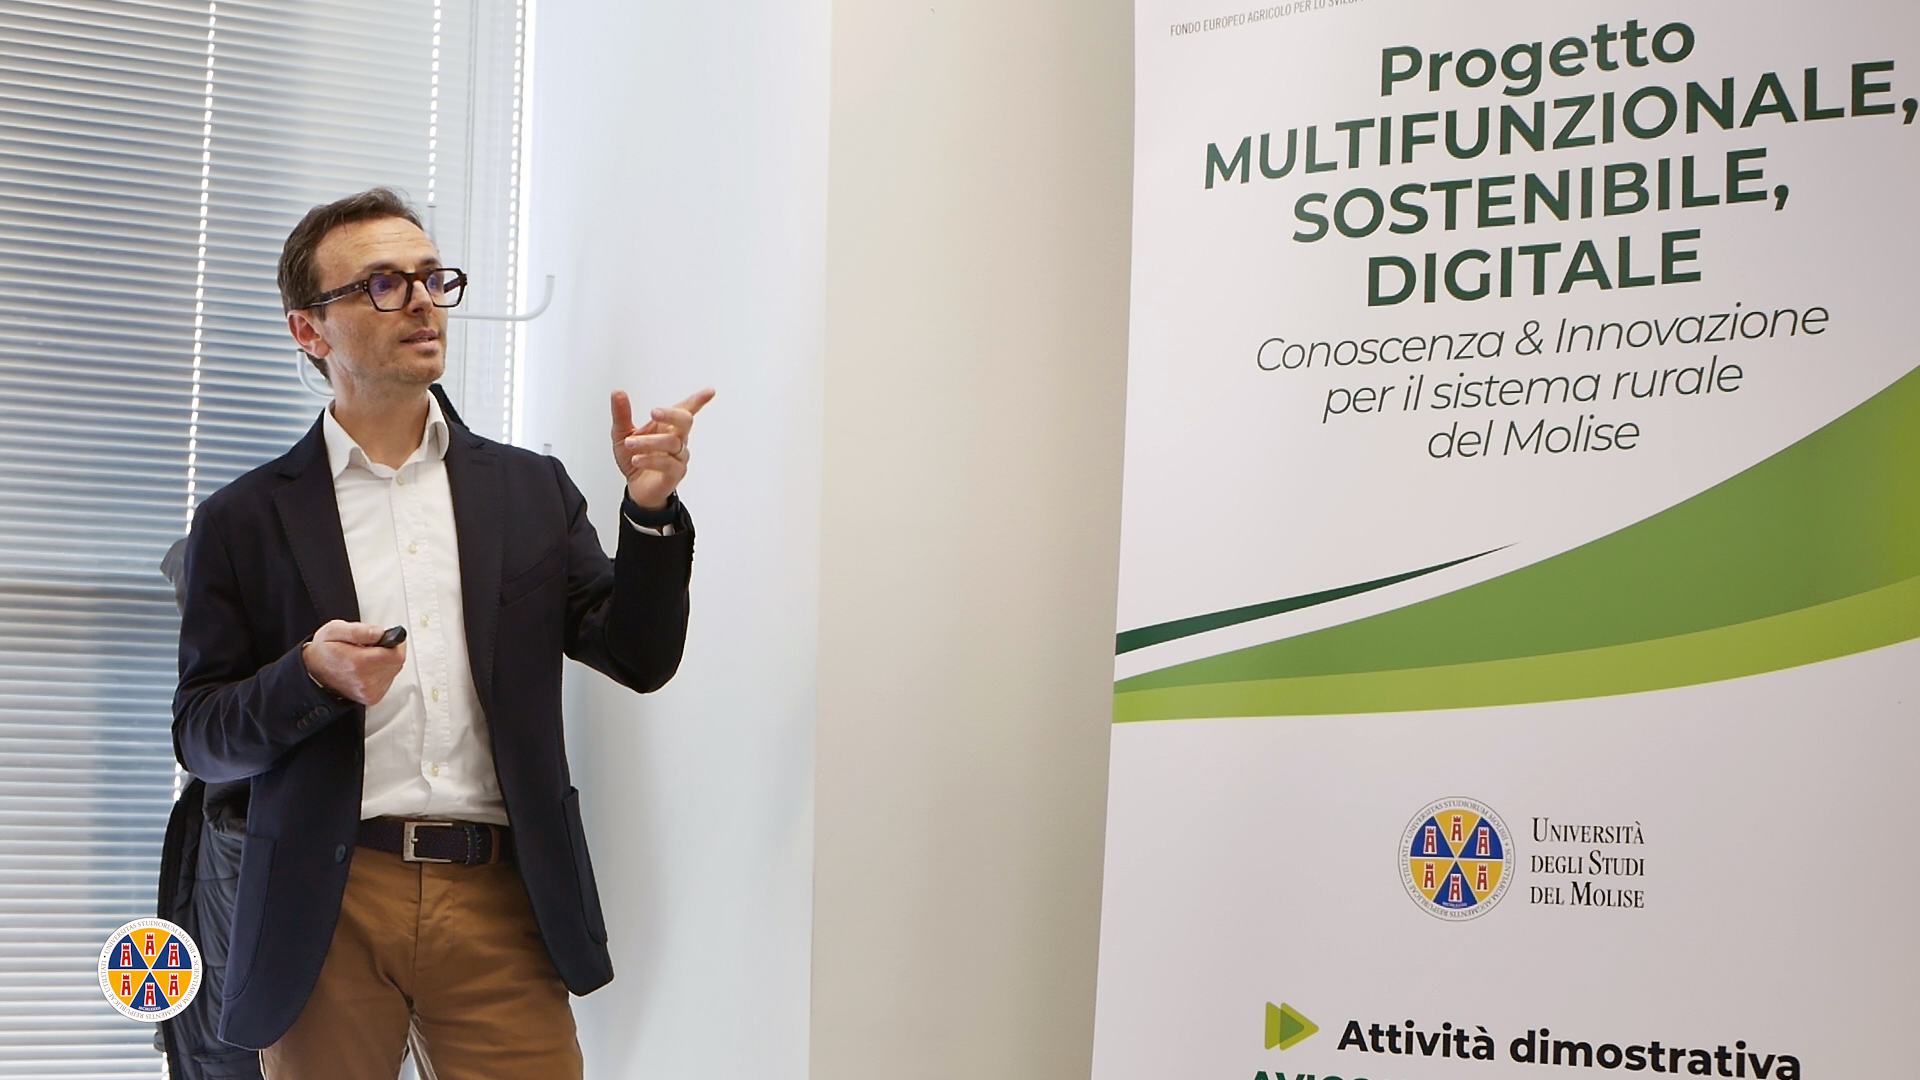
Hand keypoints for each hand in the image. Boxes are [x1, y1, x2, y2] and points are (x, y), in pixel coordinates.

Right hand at [302, 620, 407, 705]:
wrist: (313, 674)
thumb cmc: (324, 651)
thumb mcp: (335, 630)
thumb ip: (359, 630)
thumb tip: (379, 633)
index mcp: (358, 663)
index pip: (395, 654)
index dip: (394, 642)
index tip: (383, 637)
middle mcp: (365, 681)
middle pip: (397, 662)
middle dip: (388, 650)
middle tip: (370, 646)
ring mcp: (369, 691)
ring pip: (394, 670)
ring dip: (385, 661)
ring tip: (366, 657)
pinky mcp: (372, 697)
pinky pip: (388, 680)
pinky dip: (382, 671)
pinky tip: (367, 668)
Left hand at [611, 387, 714, 510]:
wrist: (635, 488)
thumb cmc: (634, 458)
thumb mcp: (622, 433)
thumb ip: (621, 414)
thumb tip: (618, 393)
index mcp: (667, 426)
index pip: (686, 410)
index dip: (699, 400)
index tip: (709, 391)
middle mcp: (677, 439)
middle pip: (685, 421)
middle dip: (671, 414)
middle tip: (654, 413)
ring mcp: (678, 456)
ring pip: (672, 443)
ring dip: (648, 442)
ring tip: (629, 444)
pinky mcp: (675, 473)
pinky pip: (668, 463)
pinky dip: (650, 460)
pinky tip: (637, 459)